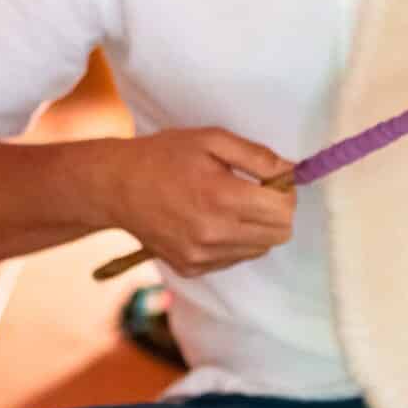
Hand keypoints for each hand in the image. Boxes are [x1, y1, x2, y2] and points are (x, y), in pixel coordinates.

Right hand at [101, 127, 294, 276]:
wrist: (115, 186)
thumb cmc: (164, 156)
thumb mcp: (212, 139)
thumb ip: (257, 157)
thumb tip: (292, 172)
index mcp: (222, 197)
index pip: (284, 209)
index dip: (285, 191)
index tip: (271, 180)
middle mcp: (214, 233)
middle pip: (279, 234)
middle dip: (276, 211)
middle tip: (255, 191)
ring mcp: (201, 256)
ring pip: (259, 249)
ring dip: (256, 227)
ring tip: (229, 204)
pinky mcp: (191, 268)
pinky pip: (234, 258)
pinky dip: (234, 241)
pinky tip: (211, 220)